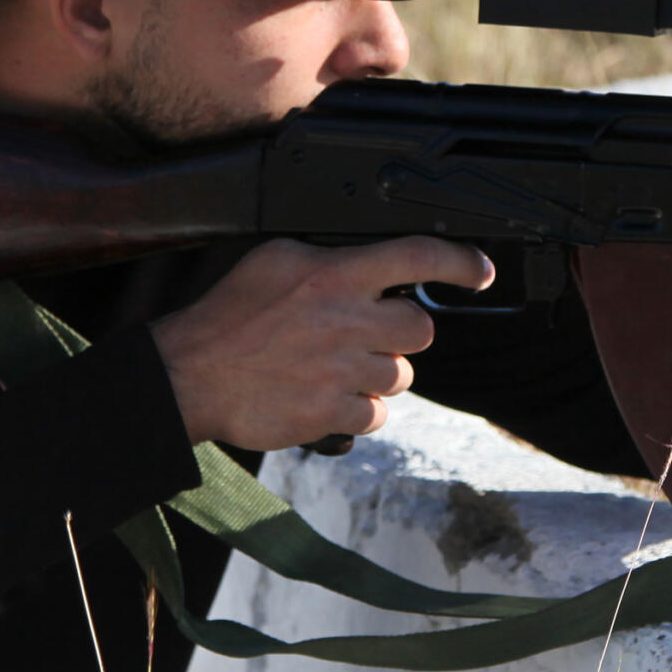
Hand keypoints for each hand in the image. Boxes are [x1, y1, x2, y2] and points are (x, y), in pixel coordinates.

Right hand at [151, 236, 491, 450]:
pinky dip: (361, 410)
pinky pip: (377, 415)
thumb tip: (371, 260)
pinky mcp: (332, 414)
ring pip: (401, 376)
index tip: (481, 272)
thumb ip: (332, 257)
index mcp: (336, 275)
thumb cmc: (229, 315)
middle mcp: (347, 321)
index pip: (419, 256)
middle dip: (402, 333)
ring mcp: (342, 371)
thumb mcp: (277, 258)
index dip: (462, 261)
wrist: (190, 375)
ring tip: (338, 366)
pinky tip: (330, 395)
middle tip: (368, 332)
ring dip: (380, 373)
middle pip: (421, 329)